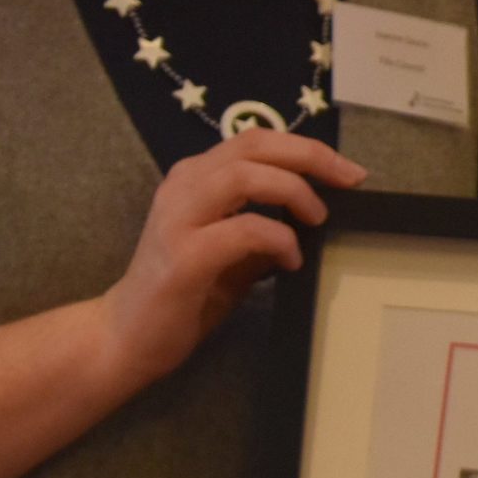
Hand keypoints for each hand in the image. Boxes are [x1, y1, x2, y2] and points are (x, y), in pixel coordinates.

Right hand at [101, 131, 361, 387]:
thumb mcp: (234, 252)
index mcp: (196, 178)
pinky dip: (277, 239)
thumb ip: (265, 227)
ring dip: (293, 191)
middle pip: (255, 144)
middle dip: (311, 157)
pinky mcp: (182, 256)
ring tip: (317, 219)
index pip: (256, 140)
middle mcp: (183, 186)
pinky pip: (243, 230)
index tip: (347, 170)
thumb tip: (317, 214)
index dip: (307, 148)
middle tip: (350, 180)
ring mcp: (178, 218)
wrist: (126, 337)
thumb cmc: (184, 294)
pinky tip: (290, 262)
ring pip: (245, 176)